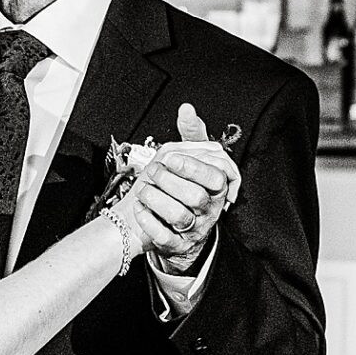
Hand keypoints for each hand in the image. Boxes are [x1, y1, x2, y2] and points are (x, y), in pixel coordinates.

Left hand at [113, 105, 235, 270]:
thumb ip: (193, 134)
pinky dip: (148, 221)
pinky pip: (164, 236)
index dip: (192, 167)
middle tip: (153, 172)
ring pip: (180, 217)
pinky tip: (139, 208)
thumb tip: (187, 109)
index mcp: (216, 188)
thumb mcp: (191, 157)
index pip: (216, 177)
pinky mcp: (176, 245)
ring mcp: (193, 230)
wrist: (170, 221)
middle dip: (170, 181)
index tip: (170, 158)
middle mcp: (208, 210)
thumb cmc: (183, 184)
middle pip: (197, 197)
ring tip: (143, 189)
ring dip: (157, 199)